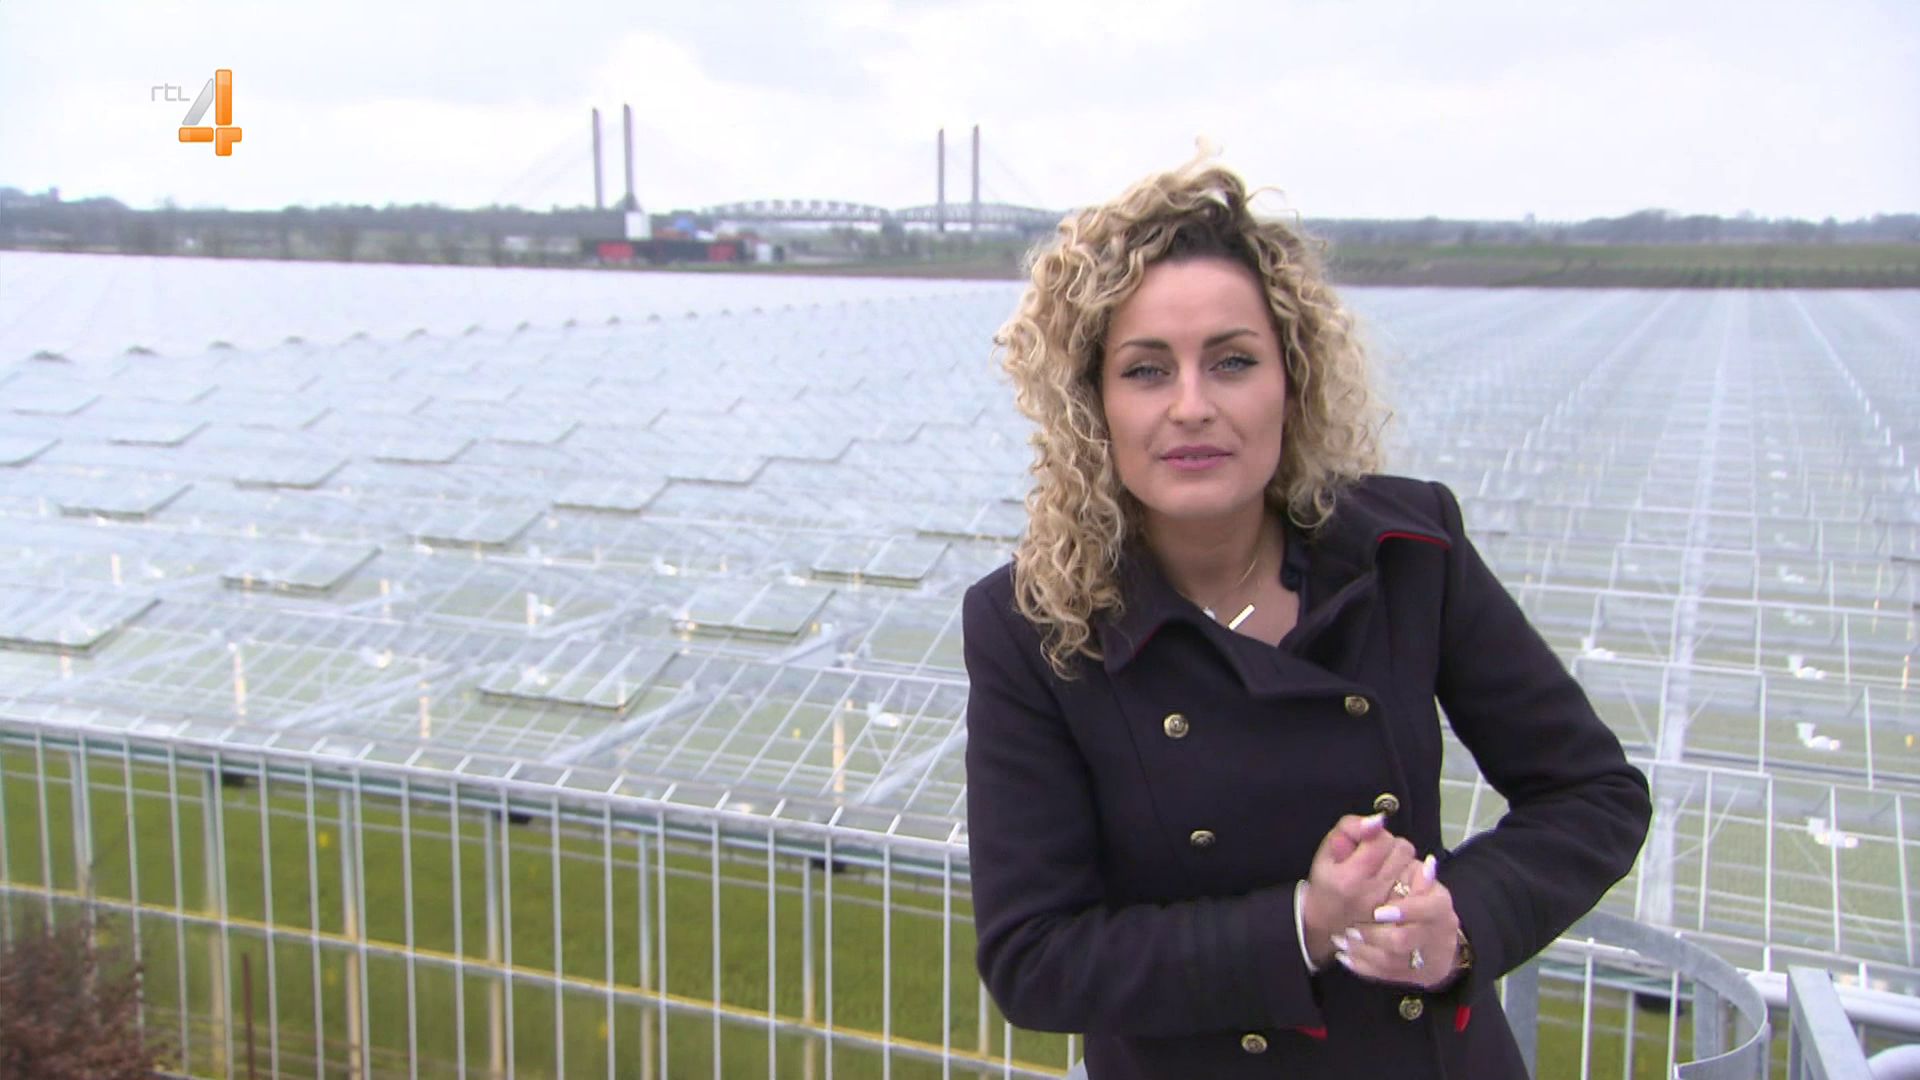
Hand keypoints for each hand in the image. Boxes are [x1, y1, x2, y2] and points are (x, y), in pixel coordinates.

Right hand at [1299, 813, 1417, 969]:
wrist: (1327, 925)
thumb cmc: (1326, 885)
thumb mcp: (1326, 853)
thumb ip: (1349, 829)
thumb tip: (1377, 821)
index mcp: (1351, 878)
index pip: (1381, 839)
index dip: (1374, 834)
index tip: (1364, 840)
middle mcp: (1374, 894)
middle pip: (1402, 850)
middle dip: (1391, 846)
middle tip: (1376, 854)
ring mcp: (1391, 907)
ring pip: (1414, 865)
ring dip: (1403, 861)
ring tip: (1385, 869)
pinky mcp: (1405, 915)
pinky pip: (1423, 886)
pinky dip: (1415, 879)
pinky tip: (1401, 881)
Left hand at [1332, 854, 1463, 989]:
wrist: (1427, 926)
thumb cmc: (1402, 887)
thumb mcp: (1397, 862)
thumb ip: (1380, 843)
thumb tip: (1374, 822)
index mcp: (1438, 900)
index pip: (1429, 906)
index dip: (1404, 910)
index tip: (1378, 912)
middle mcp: (1438, 929)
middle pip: (1405, 939)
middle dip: (1375, 936)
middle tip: (1351, 930)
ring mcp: (1428, 953)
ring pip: (1392, 960)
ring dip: (1363, 950)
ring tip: (1342, 941)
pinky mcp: (1417, 972)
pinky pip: (1387, 974)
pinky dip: (1363, 965)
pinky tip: (1345, 956)